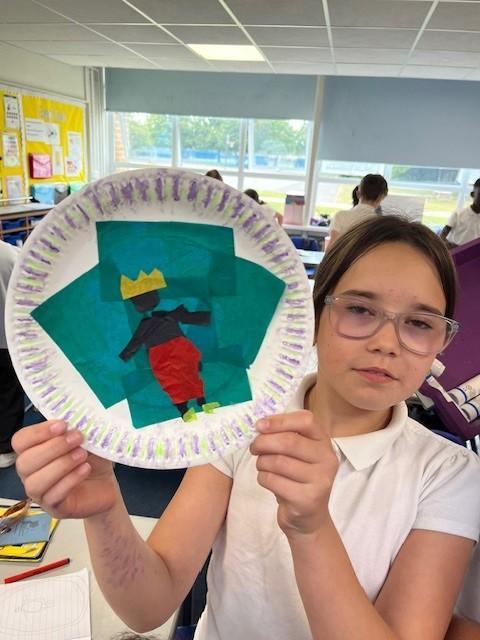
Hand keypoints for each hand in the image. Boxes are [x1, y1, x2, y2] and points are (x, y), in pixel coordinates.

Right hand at [13, 420, 117, 519]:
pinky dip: (70, 480)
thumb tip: (75, 417)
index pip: (20, 441)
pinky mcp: (55, 507)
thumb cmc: (91, 459)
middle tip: (77, 438)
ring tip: (82, 455)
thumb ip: (75, 429)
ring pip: (35, 482)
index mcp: (34, 451)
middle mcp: (31, 473)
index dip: (38, 432)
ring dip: (60, 465)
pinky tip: (85, 469)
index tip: (62, 425)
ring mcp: (41, 493)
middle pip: (25, 462)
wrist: (106, 486)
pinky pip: (53, 496)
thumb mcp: (86, 440)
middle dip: (52, 448)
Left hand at [250, 410, 338, 537]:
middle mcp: (326, 459)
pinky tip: (267, 480)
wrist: (309, 518)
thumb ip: (285, 436)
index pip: (305, 420)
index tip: (259, 425)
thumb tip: (260, 425)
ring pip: (278, 462)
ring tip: (262, 465)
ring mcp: (319, 480)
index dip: (279, 420)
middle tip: (253, 447)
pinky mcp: (307, 499)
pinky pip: (273, 481)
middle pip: (288, 441)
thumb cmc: (298, 478)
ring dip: (262, 462)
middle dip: (263, 442)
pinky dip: (262, 478)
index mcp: (324, 442)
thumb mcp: (298, 454)